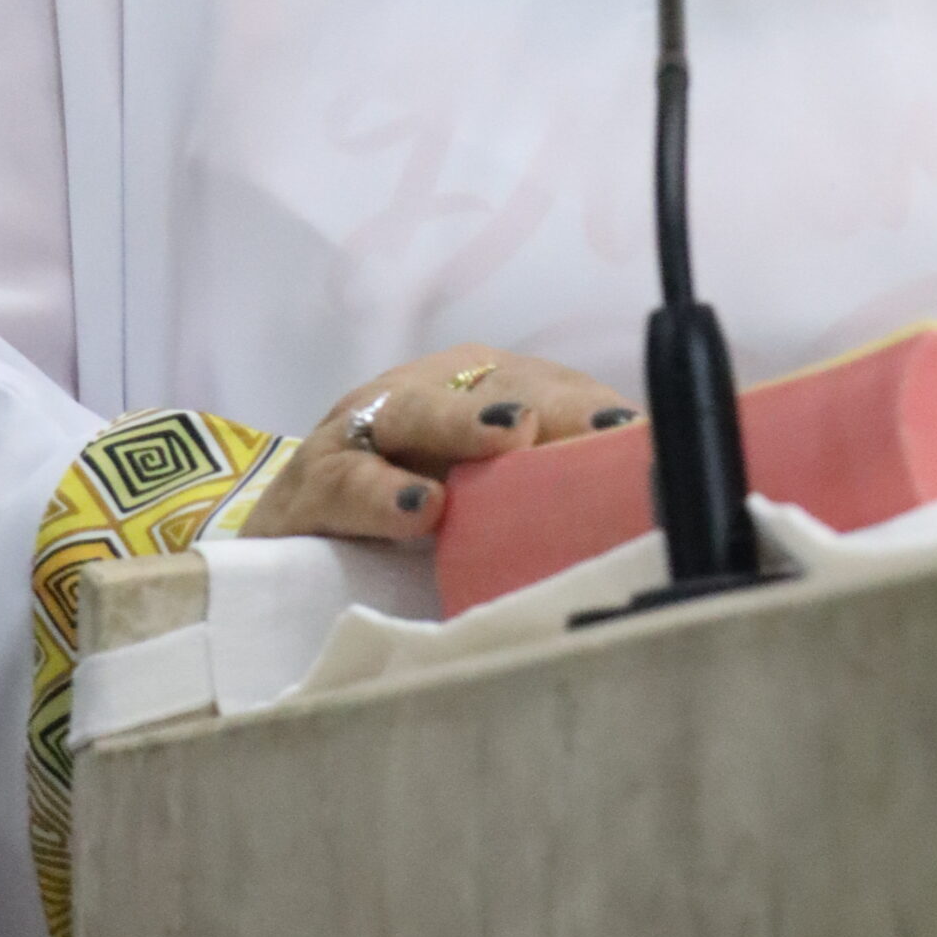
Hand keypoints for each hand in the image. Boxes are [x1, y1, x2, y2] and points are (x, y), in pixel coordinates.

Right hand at [243, 342, 638, 543]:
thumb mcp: (490, 507)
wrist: (292, 548)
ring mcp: (360, 431)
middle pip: (495, 388)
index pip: (551, 392)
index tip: (642, 436)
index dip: (595, 413)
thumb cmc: (413, 522)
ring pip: (416, 413)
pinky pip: (345, 481)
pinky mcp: (308, 483)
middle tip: (603, 429)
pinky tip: (418, 507)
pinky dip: (380, 492)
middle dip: (551, 408)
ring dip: (462, 424)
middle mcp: (424, 393)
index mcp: (479, 388)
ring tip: (510, 437)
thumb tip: (644, 509)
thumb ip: (552, 497)